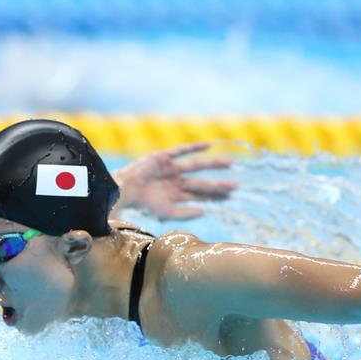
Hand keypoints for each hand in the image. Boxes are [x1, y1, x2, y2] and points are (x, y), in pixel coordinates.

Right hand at [111, 143, 236, 220]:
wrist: (124, 191)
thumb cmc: (142, 205)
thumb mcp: (166, 212)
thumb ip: (185, 214)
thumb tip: (205, 212)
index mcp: (176, 195)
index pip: (200, 196)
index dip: (215, 196)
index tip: (231, 196)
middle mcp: (176, 181)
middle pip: (201, 183)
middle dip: (218, 184)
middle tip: (236, 185)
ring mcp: (170, 169)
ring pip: (196, 166)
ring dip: (212, 164)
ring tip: (229, 163)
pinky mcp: (163, 157)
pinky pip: (182, 150)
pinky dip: (195, 147)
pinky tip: (210, 145)